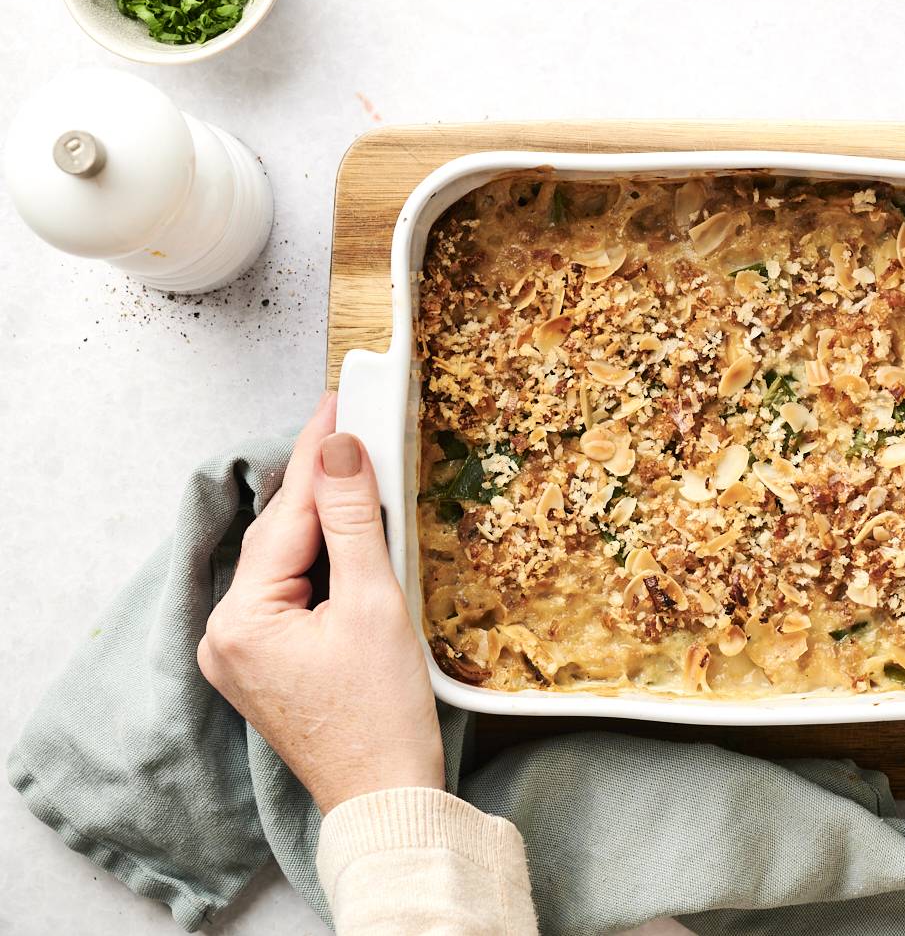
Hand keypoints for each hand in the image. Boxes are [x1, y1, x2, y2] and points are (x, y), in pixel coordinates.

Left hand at [198, 393, 443, 811]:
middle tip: (354, 427)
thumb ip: (353, 520)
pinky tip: (346, 536)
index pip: (286, 516)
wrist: (386, 795)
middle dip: (318, 487)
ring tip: (356, 473)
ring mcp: (240, 656)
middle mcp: (225, 636)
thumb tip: (340, 449)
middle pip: (279, 538)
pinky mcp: (264, 668)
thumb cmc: (383, 714)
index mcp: (242, 619)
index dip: (316, 455)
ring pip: (284, 564)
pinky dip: (318, 563)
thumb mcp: (374, 604)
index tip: (337, 400)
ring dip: (321, 523)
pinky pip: (288, 594)